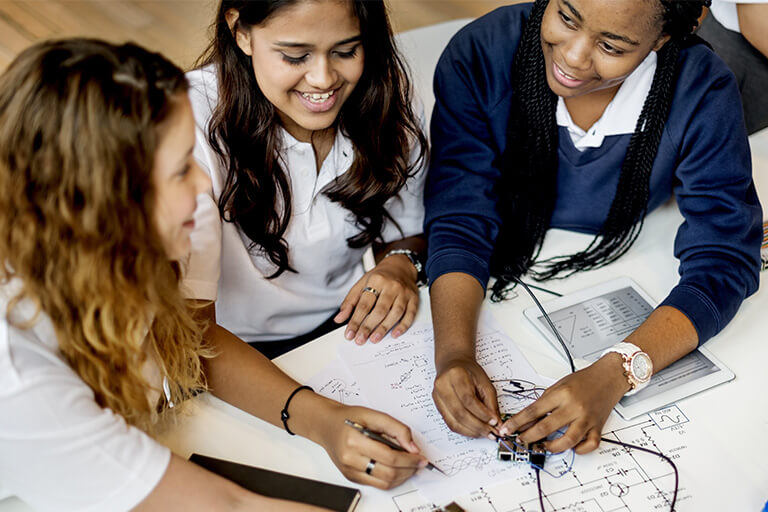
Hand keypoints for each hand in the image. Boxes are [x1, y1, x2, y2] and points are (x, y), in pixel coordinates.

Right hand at [314, 403, 426, 489]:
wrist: (327, 426)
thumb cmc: (349, 418)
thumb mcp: (373, 414)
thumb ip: (396, 428)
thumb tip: (412, 447)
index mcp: (354, 440)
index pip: (389, 457)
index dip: (409, 459)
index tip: (420, 456)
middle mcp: (350, 458)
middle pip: (388, 473)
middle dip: (409, 469)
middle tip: (419, 462)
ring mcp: (350, 471)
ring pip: (384, 483)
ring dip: (402, 477)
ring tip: (410, 466)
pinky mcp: (351, 477)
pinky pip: (376, 484)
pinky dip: (391, 479)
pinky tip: (397, 470)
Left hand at [334, 255, 418, 343]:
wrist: (401, 266)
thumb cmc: (379, 277)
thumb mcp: (362, 284)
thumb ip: (350, 302)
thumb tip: (339, 319)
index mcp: (376, 280)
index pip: (364, 304)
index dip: (356, 321)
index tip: (350, 334)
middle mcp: (391, 286)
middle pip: (380, 310)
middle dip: (369, 327)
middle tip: (360, 340)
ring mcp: (404, 293)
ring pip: (395, 313)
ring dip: (384, 328)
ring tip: (374, 339)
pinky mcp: (414, 299)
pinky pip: (410, 314)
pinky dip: (403, 326)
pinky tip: (394, 334)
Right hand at [432, 356, 500, 437]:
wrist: (453, 364)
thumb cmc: (469, 370)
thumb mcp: (485, 382)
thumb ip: (491, 403)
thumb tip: (496, 423)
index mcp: (455, 374)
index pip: (468, 399)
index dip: (482, 413)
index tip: (494, 421)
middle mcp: (442, 385)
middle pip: (459, 413)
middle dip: (478, 426)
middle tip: (491, 432)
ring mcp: (437, 396)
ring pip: (453, 422)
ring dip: (471, 431)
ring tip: (485, 433)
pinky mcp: (437, 406)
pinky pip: (450, 424)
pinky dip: (464, 430)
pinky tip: (474, 431)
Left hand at [499, 354, 629, 453]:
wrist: (608, 377)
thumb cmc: (583, 380)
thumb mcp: (558, 386)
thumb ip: (544, 403)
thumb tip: (527, 420)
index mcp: (561, 394)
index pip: (533, 411)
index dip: (517, 422)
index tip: (507, 429)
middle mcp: (574, 407)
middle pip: (546, 427)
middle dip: (529, 437)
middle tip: (521, 440)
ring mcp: (587, 419)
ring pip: (568, 440)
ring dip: (552, 447)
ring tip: (543, 446)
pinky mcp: (598, 427)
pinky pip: (588, 445)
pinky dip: (579, 450)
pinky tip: (571, 447)